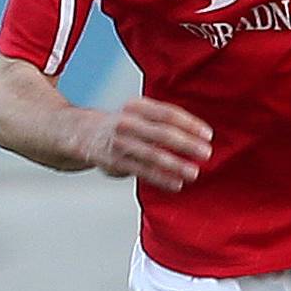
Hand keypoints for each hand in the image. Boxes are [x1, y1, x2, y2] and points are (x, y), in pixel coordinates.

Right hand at [86, 97, 212, 191]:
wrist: (83, 134)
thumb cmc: (122, 126)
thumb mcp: (139, 113)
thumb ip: (164, 122)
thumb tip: (199, 137)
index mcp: (136, 106)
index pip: (167, 113)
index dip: (190, 124)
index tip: (208, 135)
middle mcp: (126, 122)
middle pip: (162, 133)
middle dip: (187, 144)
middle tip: (206, 153)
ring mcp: (119, 143)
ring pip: (152, 154)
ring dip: (175, 164)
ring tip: (194, 172)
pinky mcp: (114, 162)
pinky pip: (141, 171)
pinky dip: (160, 178)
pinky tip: (176, 184)